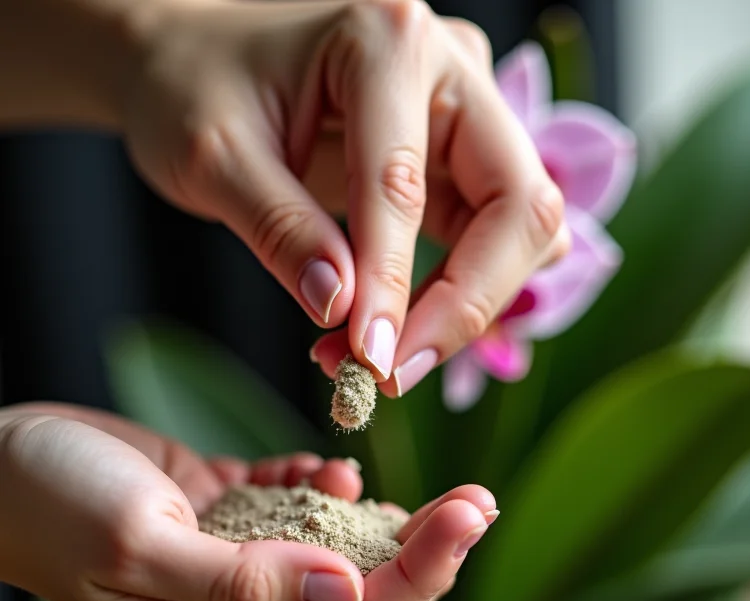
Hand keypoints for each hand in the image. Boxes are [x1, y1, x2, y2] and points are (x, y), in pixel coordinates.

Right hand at [0, 403, 496, 600]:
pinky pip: (292, 504)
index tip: (466, 518)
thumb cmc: (48, 504)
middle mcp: (238, 597)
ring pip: (335, 550)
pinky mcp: (222, 506)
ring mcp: (233, 551)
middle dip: (427, 550)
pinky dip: (322, 486)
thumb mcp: (139, 541)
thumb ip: (241, 576)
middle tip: (477, 499)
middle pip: (360, 590)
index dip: (421, 579)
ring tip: (423, 491)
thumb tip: (342, 579)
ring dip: (383, 523)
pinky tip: (331, 467)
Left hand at [122, 0, 567, 394]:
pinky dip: (460, 291)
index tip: (370, 362)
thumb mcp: (214, 157)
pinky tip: (401, 319)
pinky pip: (492, 237)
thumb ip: (282, 232)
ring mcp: (464, 115)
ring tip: (381, 350)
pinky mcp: (456, 161)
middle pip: (518, 204)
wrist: (194, 62)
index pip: (405, 186)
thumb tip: (343, 311)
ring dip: (465, 304)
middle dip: (465, 303)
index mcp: (388, 42)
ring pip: (519, 230)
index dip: (393, 286)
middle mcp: (450, 68)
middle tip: (393, 371)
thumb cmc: (192, 87)